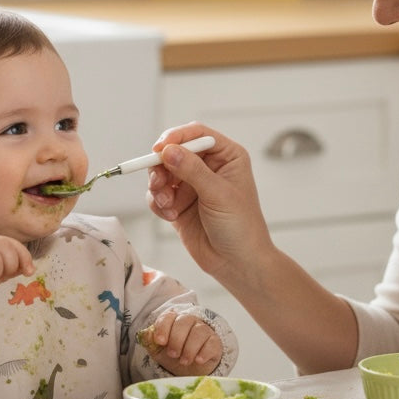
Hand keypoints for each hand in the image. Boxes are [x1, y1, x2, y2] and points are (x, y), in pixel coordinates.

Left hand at [144, 310, 222, 375]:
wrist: (191, 369)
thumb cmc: (174, 356)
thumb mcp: (159, 351)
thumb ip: (151, 342)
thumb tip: (145, 335)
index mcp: (173, 320)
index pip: (168, 317)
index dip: (163, 327)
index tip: (160, 341)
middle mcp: (189, 321)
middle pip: (184, 322)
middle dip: (177, 339)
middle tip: (173, 354)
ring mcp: (203, 330)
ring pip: (198, 331)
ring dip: (189, 348)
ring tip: (184, 361)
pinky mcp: (214, 342)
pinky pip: (212, 342)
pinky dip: (204, 352)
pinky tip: (198, 360)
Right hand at [147, 122, 273, 280]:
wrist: (237, 264)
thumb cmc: (240, 227)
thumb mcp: (218, 195)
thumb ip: (192, 171)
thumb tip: (168, 151)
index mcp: (226, 156)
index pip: (197, 134)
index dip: (176, 137)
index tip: (159, 149)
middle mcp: (208, 167)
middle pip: (174, 151)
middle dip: (161, 166)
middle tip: (157, 182)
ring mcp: (192, 185)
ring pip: (162, 172)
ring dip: (158, 187)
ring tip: (166, 204)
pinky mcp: (178, 203)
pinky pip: (158, 194)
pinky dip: (158, 203)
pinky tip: (171, 216)